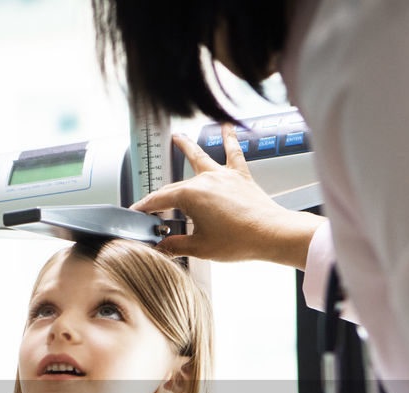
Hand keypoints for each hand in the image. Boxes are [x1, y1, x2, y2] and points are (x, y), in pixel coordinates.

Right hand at [133, 125, 323, 268]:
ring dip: (187, 146)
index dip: (144, 207)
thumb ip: (176, 246)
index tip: (136, 213)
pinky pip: (233, 153)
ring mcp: (223, 176)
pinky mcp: (240, 177)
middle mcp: (205, 180)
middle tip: (151, 204)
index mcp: (191, 195)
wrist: (272, 234)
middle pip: (175, 185)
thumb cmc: (241, 241)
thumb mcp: (200, 248)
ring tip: (177, 137)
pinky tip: (227, 127)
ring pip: (200, 157)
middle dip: (160, 194)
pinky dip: (230, 140)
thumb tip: (161, 247)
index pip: (159, 200)